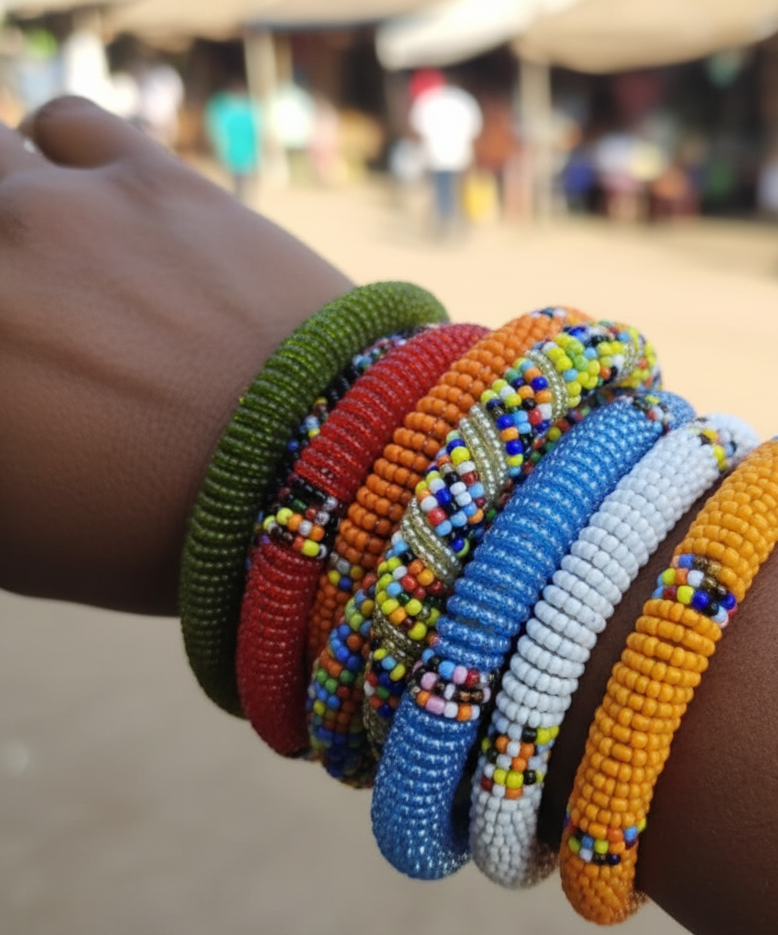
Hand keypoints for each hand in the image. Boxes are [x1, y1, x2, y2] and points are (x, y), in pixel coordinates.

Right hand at [0, 97, 352, 613]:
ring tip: (46, 257)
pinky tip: (84, 200)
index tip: (19, 366)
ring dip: (5, 208)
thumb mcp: (15, 536)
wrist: (314, 475)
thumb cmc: (156, 533)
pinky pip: (62, 124)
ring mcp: (50, 210)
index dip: (2, 357)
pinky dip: (58, 157)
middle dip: (8, 284)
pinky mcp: (146, 177)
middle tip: (37, 313)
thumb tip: (2, 410)